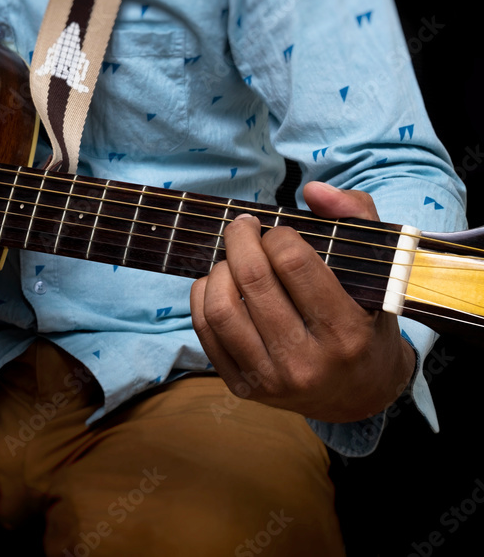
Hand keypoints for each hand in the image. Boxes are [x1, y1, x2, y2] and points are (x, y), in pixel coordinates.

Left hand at [190, 181, 414, 422]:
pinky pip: (205, 333)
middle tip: (242, 227)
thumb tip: (312, 189)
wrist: (361, 394)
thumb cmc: (369, 321)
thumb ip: (357, 217)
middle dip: (240, 240)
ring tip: (231, 257)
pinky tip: (216, 282)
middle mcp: (308, 362)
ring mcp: (272, 380)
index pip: (293, 263)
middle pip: (253, 281)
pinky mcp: (244, 388)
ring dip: (218, 269)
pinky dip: (202, 297)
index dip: (278, 235)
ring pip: (221, 309)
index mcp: (346, 331)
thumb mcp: (381, 270)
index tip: (279, 231)